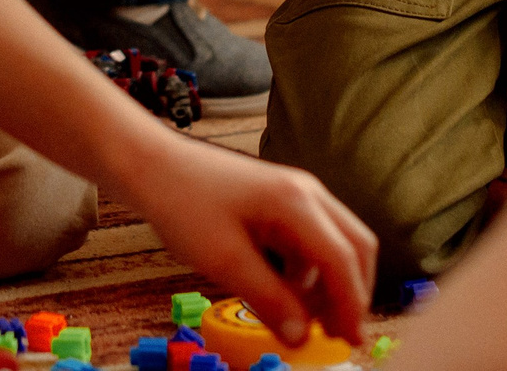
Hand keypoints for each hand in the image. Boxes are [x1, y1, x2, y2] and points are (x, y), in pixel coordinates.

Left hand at [114, 134, 376, 349]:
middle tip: (339, 333)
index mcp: (296, 202)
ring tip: (304, 319)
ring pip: (333, 244)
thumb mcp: (224, 260)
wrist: (152, 165)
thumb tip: (302, 337)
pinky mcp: (280, 201)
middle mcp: (305, 192)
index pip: (342, 258)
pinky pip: (310, 240)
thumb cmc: (183, 203)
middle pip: (354, 245)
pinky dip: (306, 270)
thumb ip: (268, 298)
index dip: (352, 303)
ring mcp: (295, 193)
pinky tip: (282, 292)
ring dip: (326, 283)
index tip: (352, 340)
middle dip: (351, 291)